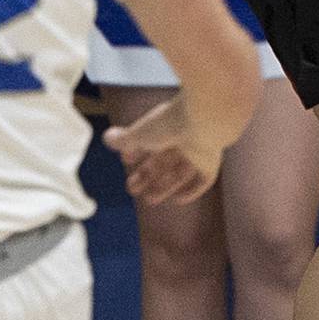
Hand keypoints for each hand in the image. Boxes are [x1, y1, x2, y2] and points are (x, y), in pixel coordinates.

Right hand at [104, 93, 221, 205]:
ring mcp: (198, 149)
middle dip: (147, 174)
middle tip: (132, 188)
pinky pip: (203, 179)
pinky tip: (178, 200)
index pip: (149, 139)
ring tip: (149, 200)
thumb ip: (125, 138)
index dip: (137, 150)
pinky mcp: (211, 161)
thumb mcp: (142, 133)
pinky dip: (191, 190)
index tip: (125, 160)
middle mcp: (182, 136)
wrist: (205, 119)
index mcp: (165, 124)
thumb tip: (107, 138)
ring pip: (180, 171)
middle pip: (163, 159)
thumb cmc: (170, 123)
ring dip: (165, 185)